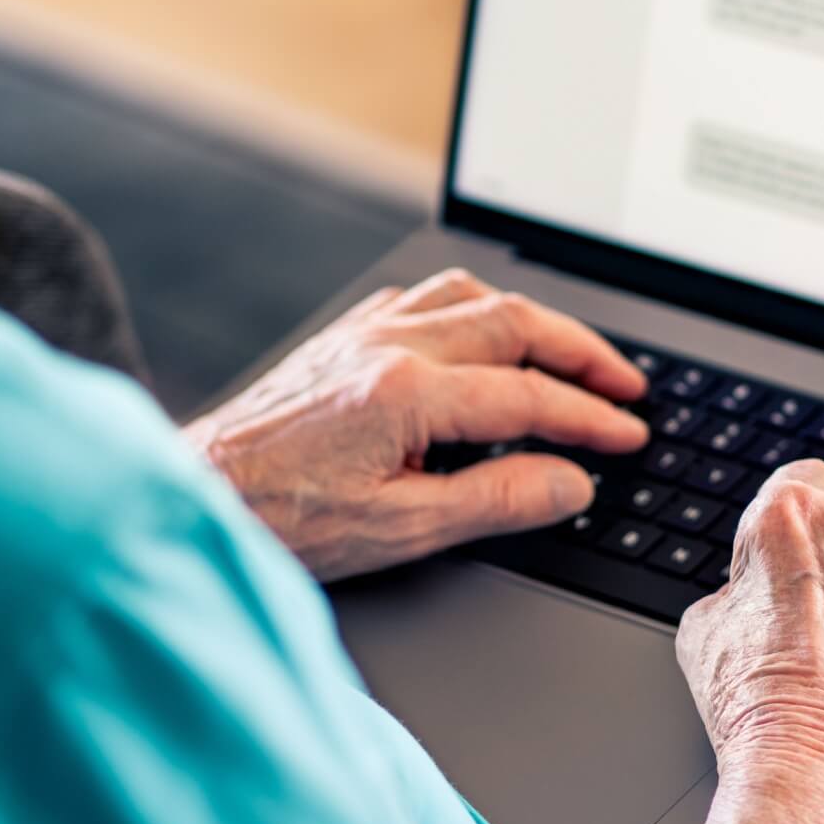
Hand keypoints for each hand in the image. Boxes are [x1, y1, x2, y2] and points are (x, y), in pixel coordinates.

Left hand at [183, 270, 648, 580]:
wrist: (195, 495)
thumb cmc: (283, 519)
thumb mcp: (402, 528)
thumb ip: (497, 500)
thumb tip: (570, 483)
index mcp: (405, 394)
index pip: (528, 396)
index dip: (589, 417)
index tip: (627, 435)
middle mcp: (388, 346)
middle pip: (514, 322)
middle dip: (582, 352)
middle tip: (626, 385)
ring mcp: (363, 333)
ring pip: (472, 295)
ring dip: (533, 321)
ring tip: (572, 354)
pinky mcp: (343, 337)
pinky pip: (425, 297)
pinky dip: (475, 309)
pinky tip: (486, 334)